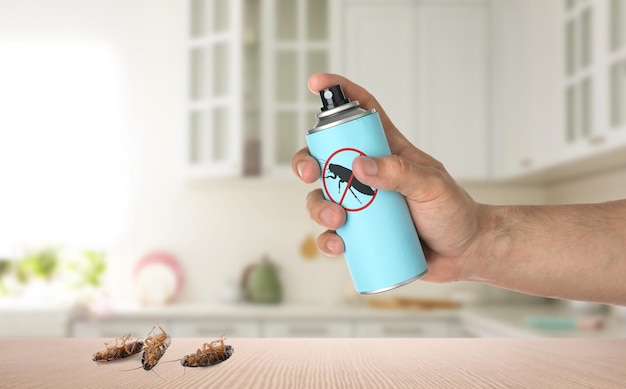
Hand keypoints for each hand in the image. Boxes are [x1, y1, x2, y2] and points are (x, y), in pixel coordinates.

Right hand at [292, 73, 486, 282]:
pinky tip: (338, 245)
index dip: (339, 94)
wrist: (465, 252)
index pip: (361, 114)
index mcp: (387, 152)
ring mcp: (362, 206)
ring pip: (321, 199)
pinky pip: (331, 235)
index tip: (316, 83)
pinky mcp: (361, 234)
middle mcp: (369, 176)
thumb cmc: (454, 212)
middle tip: (309, 173)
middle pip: (325, 158)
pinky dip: (326, 241)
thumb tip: (359, 166)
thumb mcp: (432, 186)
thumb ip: (400, 173)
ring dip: (318, 207)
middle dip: (305, 162)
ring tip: (337, 220)